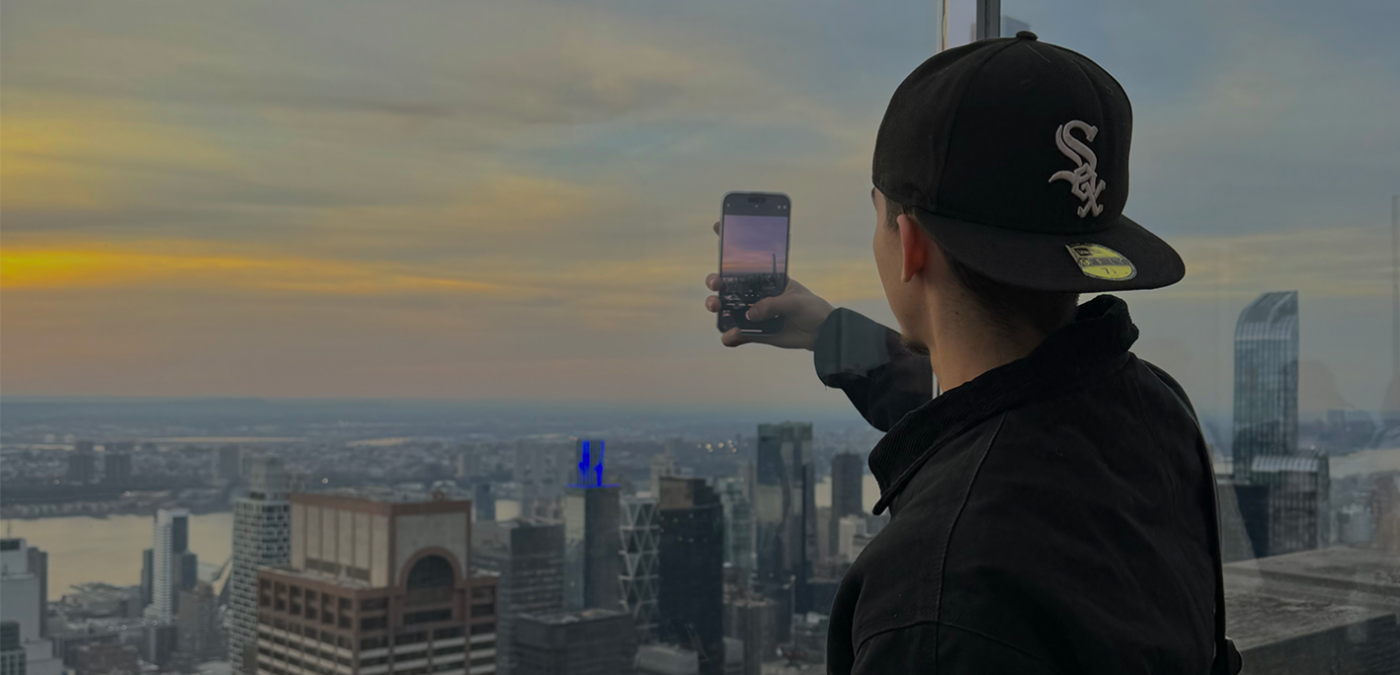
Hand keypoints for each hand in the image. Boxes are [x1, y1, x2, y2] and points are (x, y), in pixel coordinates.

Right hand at [705, 220, 835, 350]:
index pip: (747, 258)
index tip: (719, 226)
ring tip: (715, 307)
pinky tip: (729, 336)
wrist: (822, 333)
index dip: (732, 242)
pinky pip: (738, 334)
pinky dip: (731, 336)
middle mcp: (755, 293)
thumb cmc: (812, 308)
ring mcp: (753, 312)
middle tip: (716, 283)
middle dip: (715, 280)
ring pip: (727, 307)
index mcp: (766, 278)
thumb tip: (751, 313)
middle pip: (728, 284)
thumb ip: (774, 304)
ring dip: (716, 305)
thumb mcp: (795, 300)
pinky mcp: (755, 332)